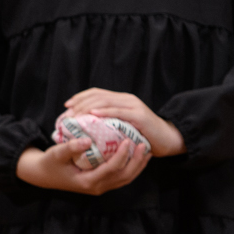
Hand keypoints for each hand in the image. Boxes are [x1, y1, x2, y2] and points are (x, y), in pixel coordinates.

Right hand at [17, 136, 150, 194]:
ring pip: (126, 178)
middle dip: (137, 161)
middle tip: (144, 145)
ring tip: (146, 150)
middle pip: (124, 176)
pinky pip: (121, 177)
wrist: (43, 175)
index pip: (112, 169)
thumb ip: (71, 148)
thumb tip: (87, 139)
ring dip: (138, 165)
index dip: (122, 155)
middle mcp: (97, 187)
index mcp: (88, 181)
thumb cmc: (49, 163)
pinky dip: (132, 167)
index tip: (128, 140)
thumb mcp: (56, 154)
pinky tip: (136, 156)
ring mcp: (100, 187)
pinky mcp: (102, 184)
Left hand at [62, 88, 182, 155]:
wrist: (167, 140)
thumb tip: (84, 127)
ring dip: (88, 108)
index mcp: (121, 100)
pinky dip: (105, 112)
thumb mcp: (121, 126)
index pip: (96, 93)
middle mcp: (126, 99)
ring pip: (106, 102)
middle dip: (80, 103)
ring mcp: (134, 106)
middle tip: (67, 113)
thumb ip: (107, 122)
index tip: (67, 106)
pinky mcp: (139, 115)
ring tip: (75, 115)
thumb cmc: (142, 136)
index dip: (80, 97)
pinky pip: (119, 112)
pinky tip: (93, 115)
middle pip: (98, 96)